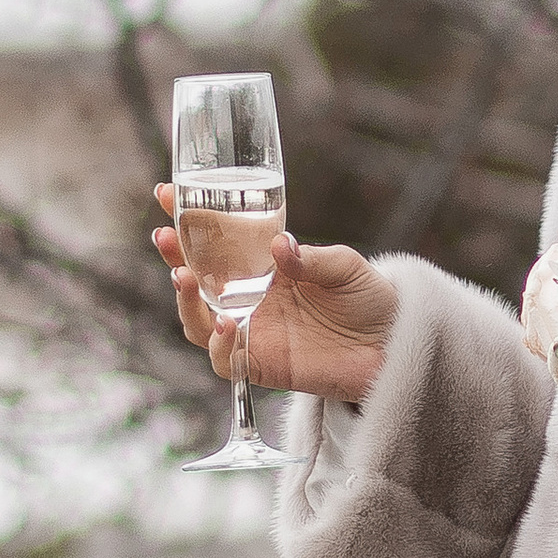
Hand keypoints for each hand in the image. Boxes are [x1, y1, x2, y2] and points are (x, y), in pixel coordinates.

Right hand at [152, 193, 397, 408]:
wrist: (393, 346)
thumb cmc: (368, 299)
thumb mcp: (345, 267)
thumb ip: (312, 259)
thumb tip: (280, 245)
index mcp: (262, 267)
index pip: (215, 241)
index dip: (188, 219)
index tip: (166, 193)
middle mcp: (248, 298)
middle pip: (195, 279)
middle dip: (173, 256)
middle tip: (164, 233)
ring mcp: (251, 332)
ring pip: (197, 320)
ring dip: (184, 300)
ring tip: (183, 276)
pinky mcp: (259, 364)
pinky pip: (223, 359)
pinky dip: (218, 343)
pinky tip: (226, 322)